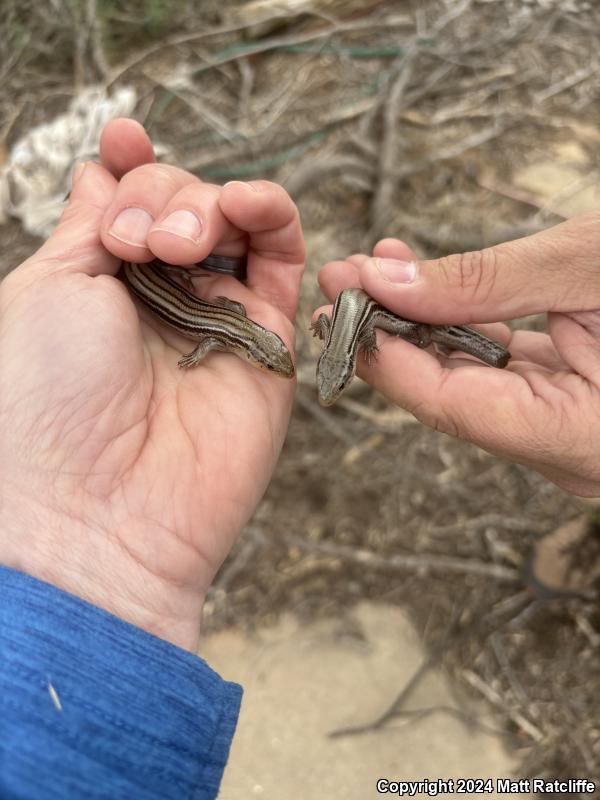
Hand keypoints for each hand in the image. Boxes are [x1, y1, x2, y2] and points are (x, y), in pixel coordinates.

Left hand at [0, 119, 303, 650]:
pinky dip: (272, 214)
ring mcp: (217, 318)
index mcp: (100, 286)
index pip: (131, 202)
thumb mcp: (48, 286)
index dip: (132, 163)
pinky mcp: (269, 341)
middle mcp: (160, 299)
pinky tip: (245, 203)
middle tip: (136, 242)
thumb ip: (92, 222)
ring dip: (209, 201)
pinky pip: (286, 260)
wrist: (94, 512)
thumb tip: (111, 162)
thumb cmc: (44, 402)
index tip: (122, 136)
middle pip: (183, 201)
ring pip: (235, 221)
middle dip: (161, 193)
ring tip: (175, 240)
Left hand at [317, 215, 599, 496]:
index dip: (385, 353)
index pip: (451, 405)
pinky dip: (462, 326)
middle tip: (342, 275)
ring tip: (372, 268)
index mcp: (582, 439)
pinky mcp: (569, 404)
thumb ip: (485, 281)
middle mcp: (569, 451)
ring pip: (472, 381)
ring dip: (421, 323)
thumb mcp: (589, 266)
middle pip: (452, 395)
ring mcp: (568, 430)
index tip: (338, 301)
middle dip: (392, 330)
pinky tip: (427, 286)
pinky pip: (501, 370)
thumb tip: (386, 281)